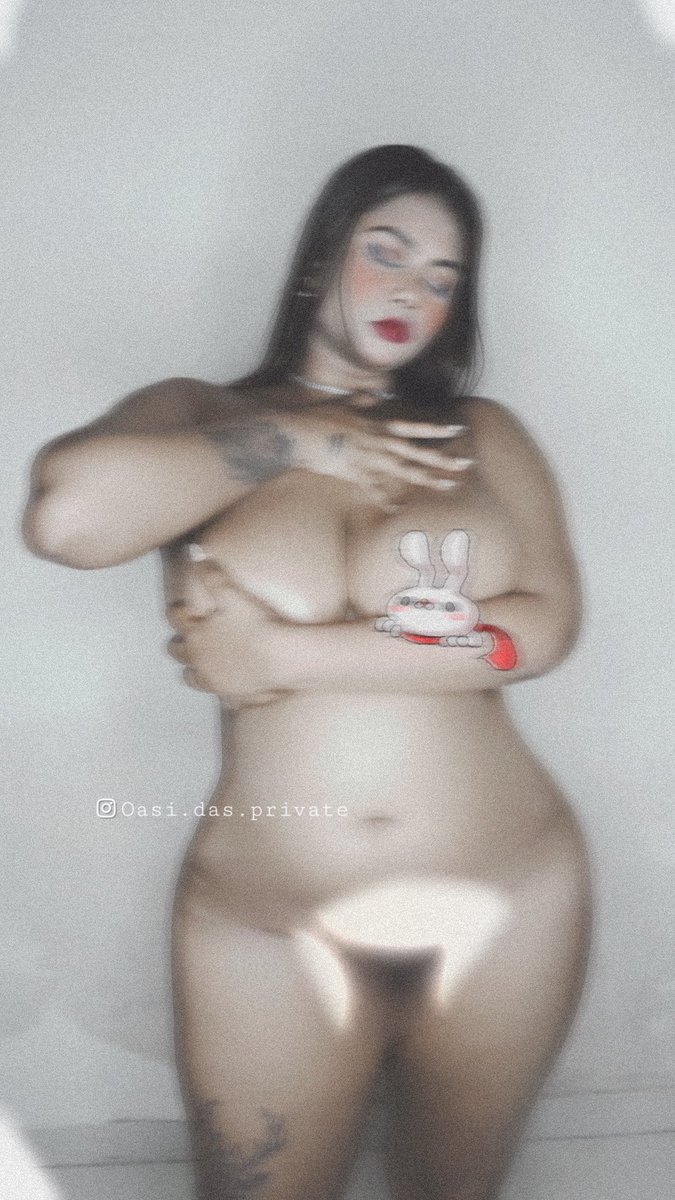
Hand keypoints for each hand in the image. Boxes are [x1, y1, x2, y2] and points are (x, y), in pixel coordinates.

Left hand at [165, 555, 291, 707]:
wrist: (281, 657)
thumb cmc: (258, 624)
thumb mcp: (232, 593)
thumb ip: (212, 572)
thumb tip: (195, 551)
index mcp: (196, 633)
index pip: (176, 618)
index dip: (177, 610)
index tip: (181, 606)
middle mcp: (199, 659)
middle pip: (178, 650)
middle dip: (179, 642)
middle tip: (188, 635)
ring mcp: (214, 679)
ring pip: (192, 676)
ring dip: (193, 669)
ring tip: (200, 664)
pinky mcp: (231, 694)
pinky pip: (219, 696)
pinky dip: (220, 690)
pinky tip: (227, 690)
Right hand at [278, 404, 473, 508]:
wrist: (297, 432)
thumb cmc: (318, 416)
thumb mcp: (344, 403)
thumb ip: (363, 400)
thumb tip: (374, 395)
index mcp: (378, 424)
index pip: (414, 427)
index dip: (436, 429)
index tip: (457, 430)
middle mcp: (379, 441)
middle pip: (417, 452)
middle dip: (444, 459)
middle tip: (466, 465)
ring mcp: (369, 458)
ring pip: (404, 471)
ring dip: (429, 479)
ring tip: (449, 486)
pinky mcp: (354, 473)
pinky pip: (373, 490)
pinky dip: (384, 501)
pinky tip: (398, 511)